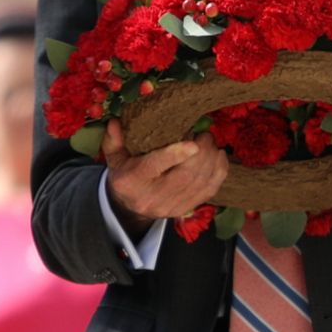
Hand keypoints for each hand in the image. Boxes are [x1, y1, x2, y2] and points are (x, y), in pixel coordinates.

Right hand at [101, 118, 228, 234]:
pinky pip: (208, 191)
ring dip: (211, 161)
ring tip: (210, 142)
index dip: (175, 155)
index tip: (192, 144)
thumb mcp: (114, 157)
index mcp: (132, 181)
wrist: (130, 206)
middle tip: (204, 135)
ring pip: (199, 184)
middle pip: (183, 177)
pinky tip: (218, 156)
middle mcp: (152, 197)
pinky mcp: (185, 209)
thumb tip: (115, 122)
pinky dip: (218, 172)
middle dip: (201, 154)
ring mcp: (170, 207)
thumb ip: (113, 140)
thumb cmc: (125, 174)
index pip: (154, 167)